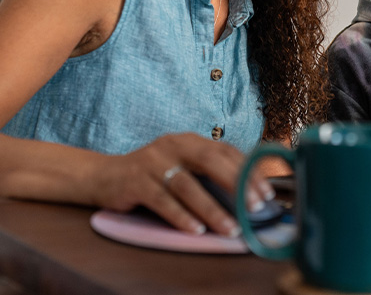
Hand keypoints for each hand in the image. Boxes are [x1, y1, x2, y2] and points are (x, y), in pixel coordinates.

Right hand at [90, 133, 273, 237]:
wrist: (104, 176)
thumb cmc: (152, 175)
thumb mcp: (182, 165)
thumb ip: (208, 173)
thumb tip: (248, 194)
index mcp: (189, 140)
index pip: (225, 151)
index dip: (248, 170)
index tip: (266, 192)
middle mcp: (172, 146)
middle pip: (210, 161)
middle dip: (236, 184)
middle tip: (254, 207)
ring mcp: (152, 162)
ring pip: (187, 186)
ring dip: (211, 209)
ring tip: (230, 228)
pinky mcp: (135, 182)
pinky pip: (162, 201)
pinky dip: (180, 216)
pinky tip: (195, 230)